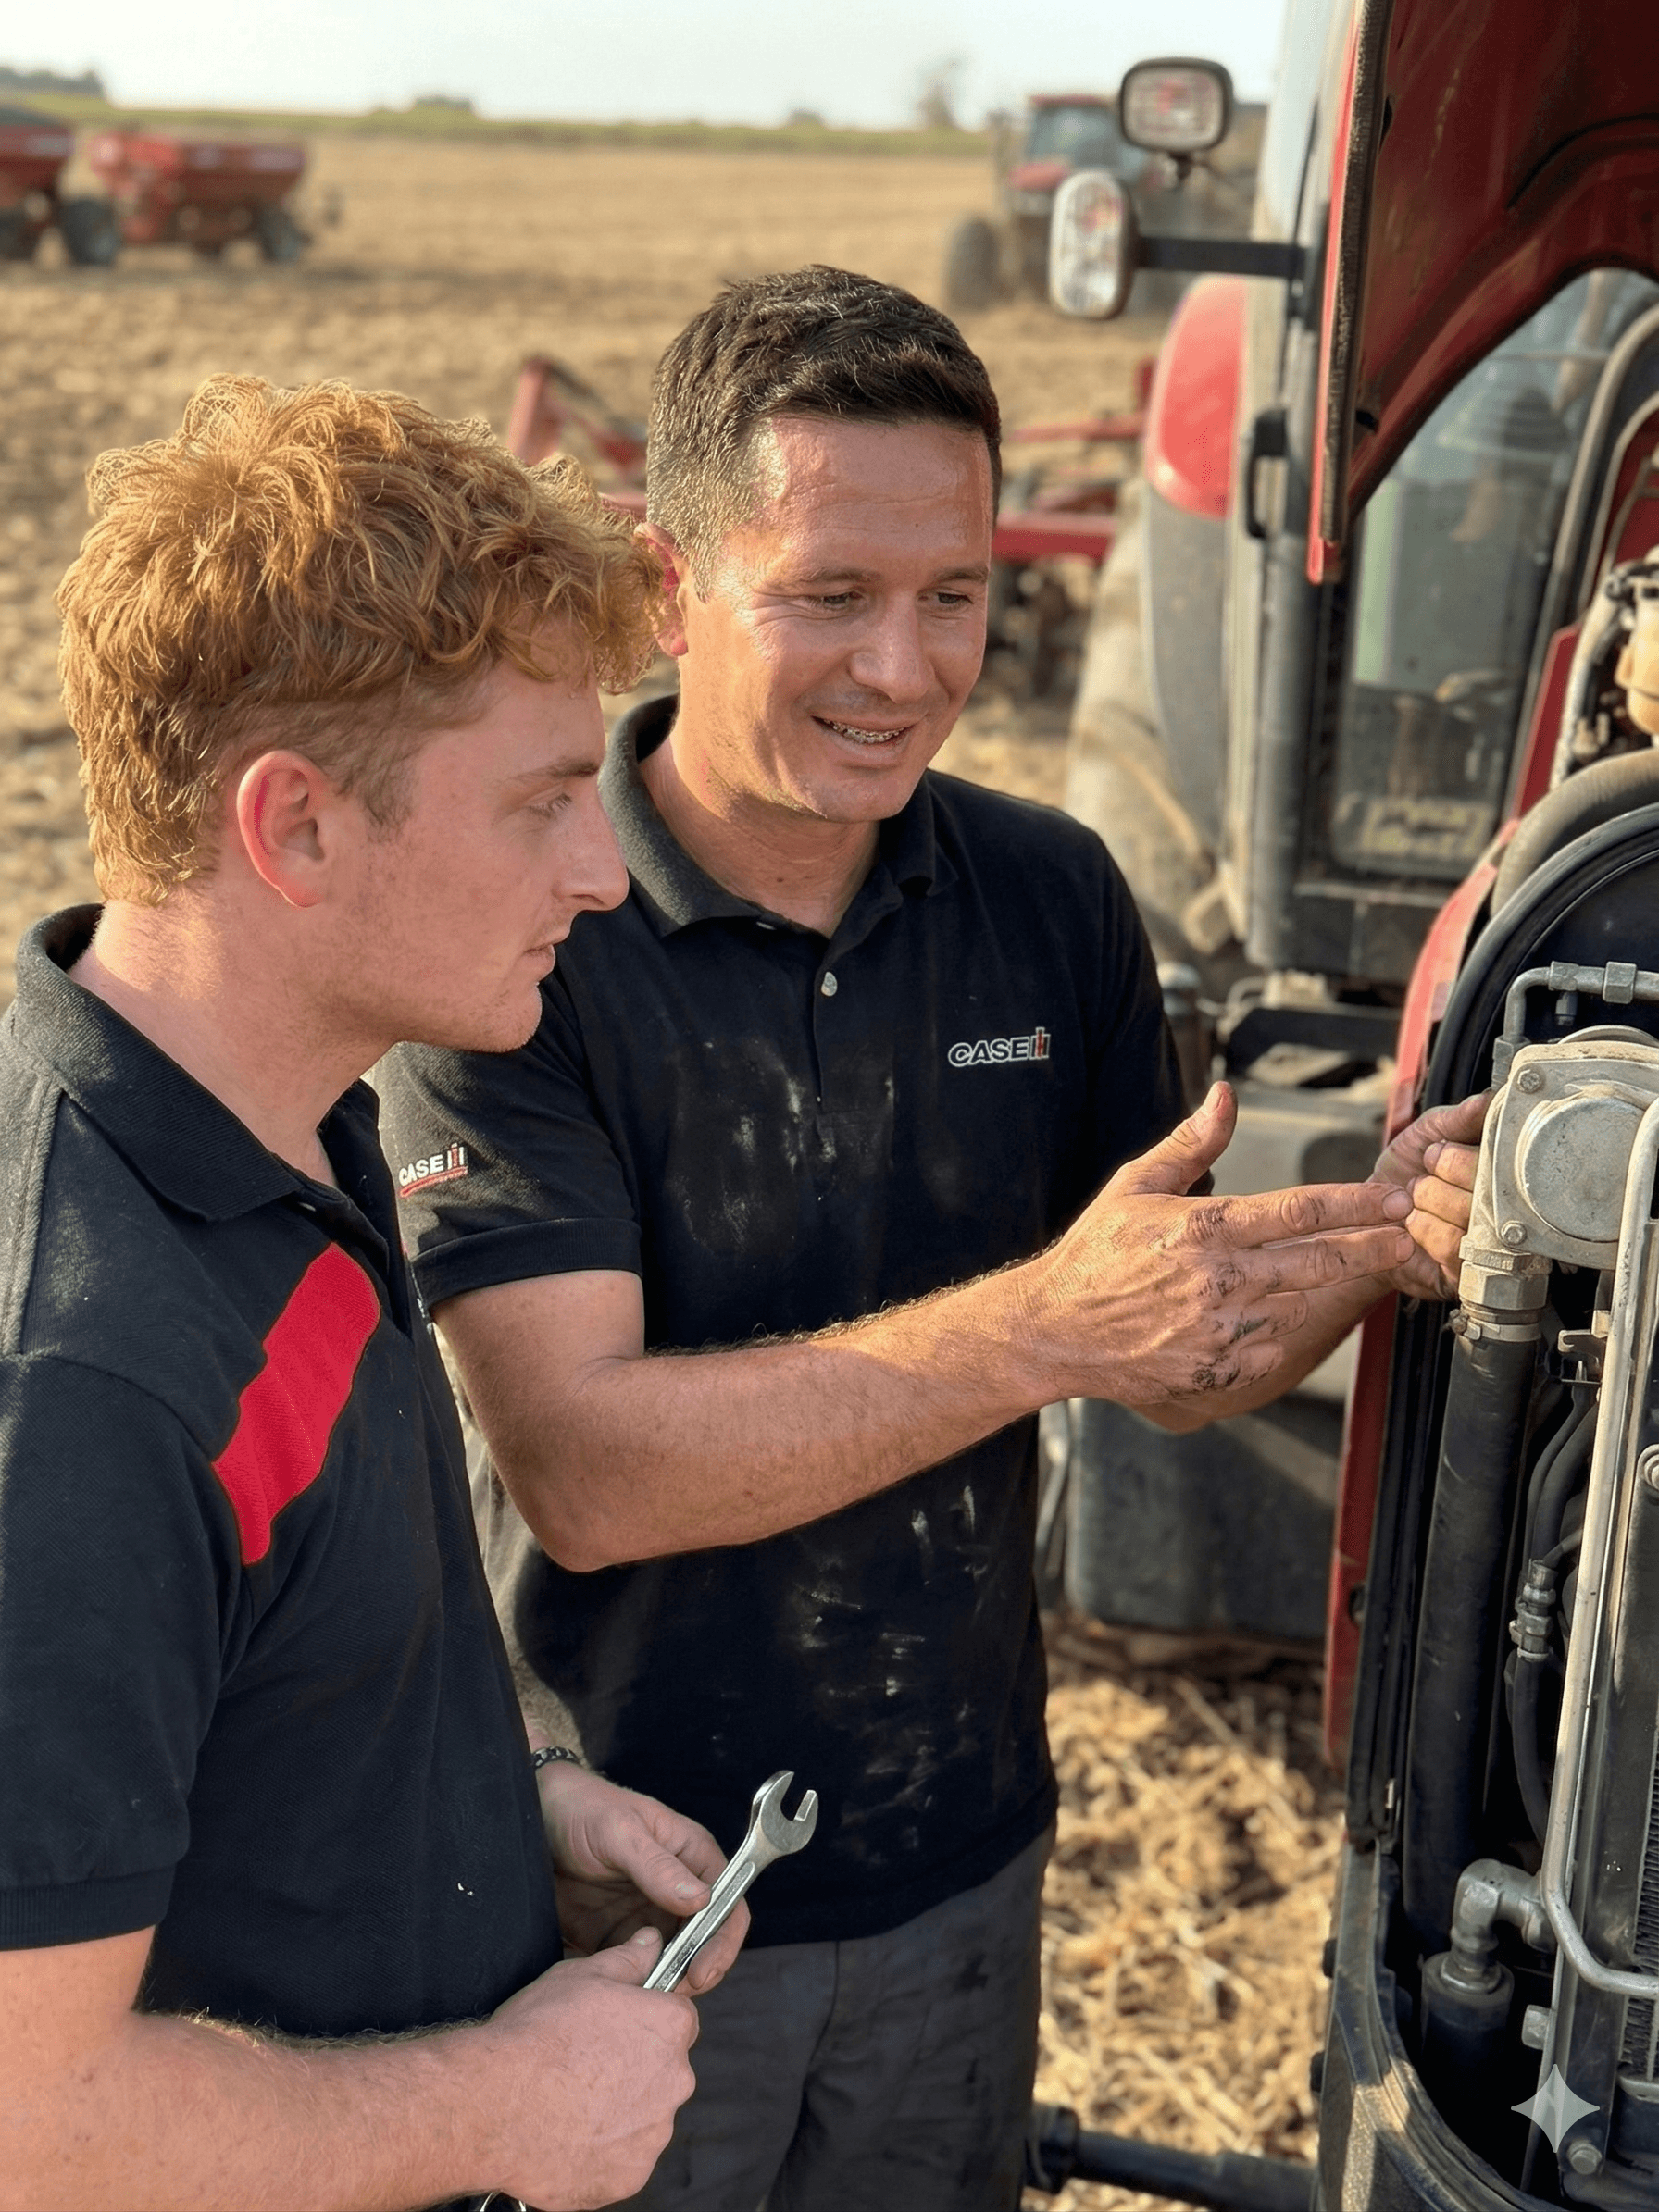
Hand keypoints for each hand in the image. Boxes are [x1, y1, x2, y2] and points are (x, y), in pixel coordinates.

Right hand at [484, 1929, 697, 2209]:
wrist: (494, 2105)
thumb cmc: (535, 2036)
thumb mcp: (581, 1975)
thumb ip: (627, 1960)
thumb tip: (650, 1942)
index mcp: (669, 2027)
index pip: (677, 2019)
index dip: (644, 2021)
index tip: (614, 2028)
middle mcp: (675, 2081)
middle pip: (664, 2071)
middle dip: (634, 2068)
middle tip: (584, 2065)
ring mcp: (653, 2134)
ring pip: (644, 2117)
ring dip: (619, 2111)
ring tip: (569, 2103)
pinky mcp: (629, 2177)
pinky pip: (623, 2160)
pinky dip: (602, 2152)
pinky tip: (566, 2135)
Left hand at [537, 1761, 748, 1995]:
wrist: (533, 1820)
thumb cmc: (583, 1809)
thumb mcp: (619, 1831)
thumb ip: (658, 1866)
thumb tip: (702, 1900)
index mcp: (691, 1857)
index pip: (728, 1905)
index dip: (722, 1942)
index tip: (701, 1972)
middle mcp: (678, 1890)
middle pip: (705, 1943)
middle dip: (694, 1972)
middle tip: (668, 1996)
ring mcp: (648, 1917)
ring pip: (673, 1963)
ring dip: (663, 1983)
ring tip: (640, 1998)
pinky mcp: (618, 1938)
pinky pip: (635, 1971)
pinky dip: (631, 1986)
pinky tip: (615, 1992)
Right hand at [1019, 1082, 1414, 1405]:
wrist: (1054, 1331)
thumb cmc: (1094, 1255)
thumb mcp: (1135, 1186)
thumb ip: (1191, 1145)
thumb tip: (1225, 1097)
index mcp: (1202, 1229)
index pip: (1297, 1210)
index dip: (1355, 1203)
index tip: (1393, 1198)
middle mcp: (1217, 1281)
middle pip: (1318, 1262)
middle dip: (1371, 1248)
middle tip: (1408, 1236)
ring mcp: (1218, 1331)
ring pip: (1298, 1308)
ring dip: (1312, 1293)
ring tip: (1310, 1278)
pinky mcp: (1215, 1371)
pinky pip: (1271, 1350)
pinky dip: (1276, 1334)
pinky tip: (1260, 1319)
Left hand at [1369, 1091, 1490, 1299]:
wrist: (1365, 1217)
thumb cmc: (1402, 1174)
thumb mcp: (1427, 1134)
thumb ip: (1458, 1117)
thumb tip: (1491, 1098)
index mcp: (1501, 1175)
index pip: (1509, 1161)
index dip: (1465, 1155)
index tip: (1439, 1151)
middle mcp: (1502, 1212)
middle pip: (1493, 1189)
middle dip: (1445, 1174)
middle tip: (1426, 1174)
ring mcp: (1488, 1245)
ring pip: (1474, 1217)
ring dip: (1433, 1201)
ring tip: (1417, 1199)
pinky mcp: (1468, 1274)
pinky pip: (1457, 1248)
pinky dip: (1427, 1230)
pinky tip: (1414, 1223)